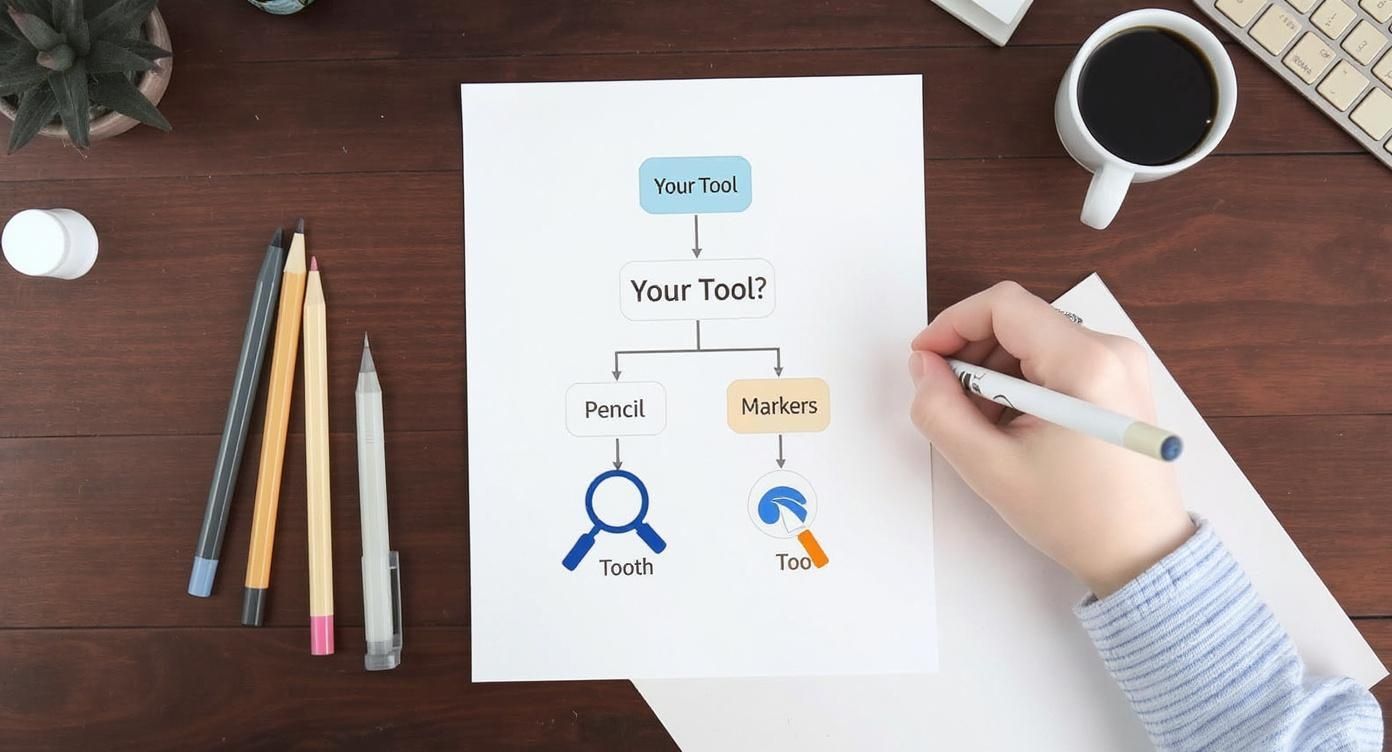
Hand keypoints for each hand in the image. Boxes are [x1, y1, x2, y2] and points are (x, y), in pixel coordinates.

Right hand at [908, 281, 1193, 596]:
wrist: (1142, 553)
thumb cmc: (1078, 517)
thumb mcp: (989, 467)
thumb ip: (940, 410)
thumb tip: (923, 367)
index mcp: (1086, 363)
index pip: (1003, 306)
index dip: (952, 324)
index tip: (925, 359)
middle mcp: (1112, 350)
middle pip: (1018, 320)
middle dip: (971, 354)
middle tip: (949, 403)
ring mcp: (1121, 363)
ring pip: (1034, 340)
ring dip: (994, 371)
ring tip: (984, 425)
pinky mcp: (1120, 379)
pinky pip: (1056, 360)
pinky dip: (1022, 383)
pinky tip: (1013, 427)